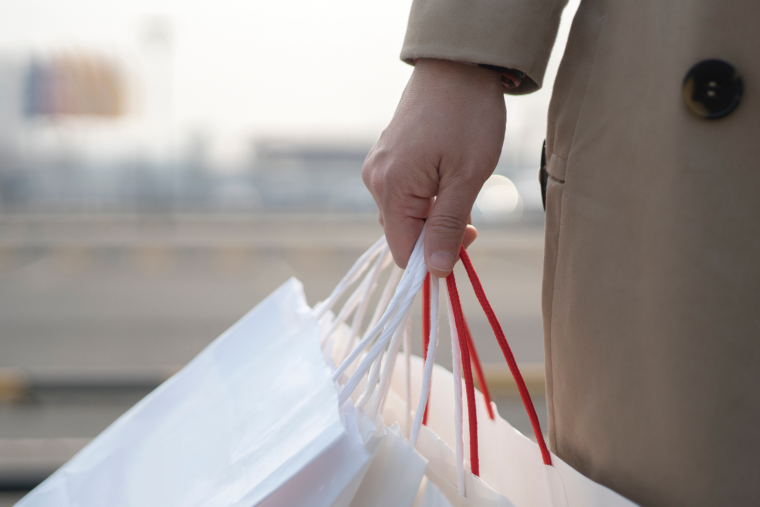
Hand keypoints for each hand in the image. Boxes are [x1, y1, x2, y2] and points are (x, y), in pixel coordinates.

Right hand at [362, 59, 505, 276]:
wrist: (458, 65)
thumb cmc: (468, 116)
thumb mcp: (467, 176)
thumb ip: (448, 226)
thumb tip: (434, 270)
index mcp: (391, 188)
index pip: (404, 252)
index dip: (435, 257)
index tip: (470, 237)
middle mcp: (376, 181)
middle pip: (404, 235)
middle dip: (439, 234)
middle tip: (474, 215)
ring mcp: (379, 168)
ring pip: (407, 216)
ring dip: (437, 215)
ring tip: (463, 187)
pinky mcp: (388, 159)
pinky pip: (406, 195)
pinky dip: (430, 198)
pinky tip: (449, 177)